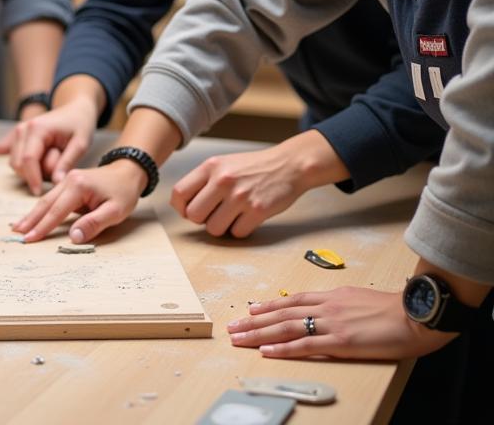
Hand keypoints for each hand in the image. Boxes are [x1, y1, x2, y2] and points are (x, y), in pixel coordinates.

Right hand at [0, 98, 97, 195]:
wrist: (76, 109)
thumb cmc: (80, 125)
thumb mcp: (81, 144)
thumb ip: (67, 163)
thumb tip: (56, 183)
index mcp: (38, 129)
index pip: (28, 160)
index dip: (33, 179)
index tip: (40, 193)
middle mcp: (23, 129)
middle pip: (18, 163)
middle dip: (34, 174)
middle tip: (56, 170)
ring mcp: (18, 131)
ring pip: (14, 162)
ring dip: (31, 169)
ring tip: (52, 161)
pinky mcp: (17, 135)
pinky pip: (12, 156)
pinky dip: (22, 164)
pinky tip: (35, 161)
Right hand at [10, 160, 146, 242]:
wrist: (128, 171)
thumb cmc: (124, 192)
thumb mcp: (115, 211)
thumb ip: (94, 224)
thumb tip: (73, 237)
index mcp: (78, 186)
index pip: (57, 211)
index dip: (43, 227)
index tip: (30, 240)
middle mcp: (69, 180)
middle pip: (46, 203)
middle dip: (30, 219)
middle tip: (16, 233)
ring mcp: (67, 179)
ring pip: (46, 199)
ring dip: (33, 214)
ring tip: (18, 226)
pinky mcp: (69, 182)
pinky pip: (52, 197)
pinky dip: (41, 208)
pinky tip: (33, 215)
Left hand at [171, 144, 315, 237]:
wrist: (288, 165)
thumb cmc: (252, 167)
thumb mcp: (223, 164)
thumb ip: (203, 181)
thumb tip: (183, 207)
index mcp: (211, 167)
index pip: (179, 193)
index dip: (181, 207)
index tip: (188, 211)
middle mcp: (223, 180)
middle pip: (194, 215)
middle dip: (202, 220)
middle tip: (214, 214)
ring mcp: (240, 196)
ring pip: (214, 229)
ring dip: (222, 227)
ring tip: (232, 215)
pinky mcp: (257, 210)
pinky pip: (237, 233)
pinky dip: (240, 229)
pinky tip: (247, 217)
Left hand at [227, 287, 455, 359]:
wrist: (415, 314)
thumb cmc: (394, 309)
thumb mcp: (360, 299)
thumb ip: (340, 305)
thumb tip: (329, 310)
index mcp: (330, 296)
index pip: (291, 301)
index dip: (268, 305)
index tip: (250, 309)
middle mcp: (325, 307)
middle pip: (281, 314)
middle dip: (253, 321)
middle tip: (232, 326)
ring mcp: (331, 324)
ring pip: (286, 328)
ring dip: (259, 333)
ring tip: (239, 338)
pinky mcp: (341, 342)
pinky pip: (306, 346)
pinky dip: (283, 349)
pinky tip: (267, 352)